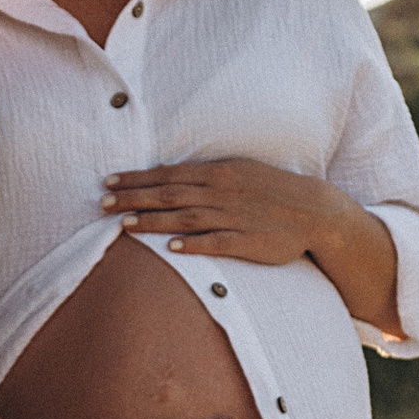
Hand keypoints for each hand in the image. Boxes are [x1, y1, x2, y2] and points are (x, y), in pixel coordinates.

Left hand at [106, 155, 346, 265]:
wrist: (315, 211)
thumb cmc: (272, 191)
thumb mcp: (240, 171)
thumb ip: (205, 175)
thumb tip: (168, 175)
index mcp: (219, 172)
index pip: (169, 174)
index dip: (137, 179)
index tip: (109, 182)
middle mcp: (223, 191)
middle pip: (170, 194)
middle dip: (134, 198)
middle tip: (103, 203)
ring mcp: (235, 216)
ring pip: (187, 217)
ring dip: (155, 221)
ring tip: (126, 225)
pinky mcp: (249, 240)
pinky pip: (217, 242)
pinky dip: (194, 244)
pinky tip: (172, 247)